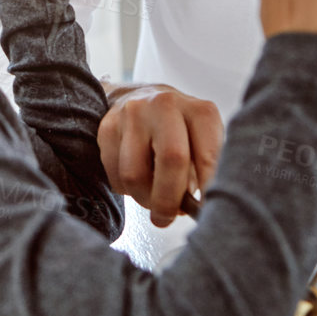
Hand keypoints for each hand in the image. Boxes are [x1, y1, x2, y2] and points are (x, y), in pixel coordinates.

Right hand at [97, 83, 223, 226]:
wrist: (141, 98)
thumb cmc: (180, 131)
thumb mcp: (203, 143)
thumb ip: (206, 173)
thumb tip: (200, 210)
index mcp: (200, 112)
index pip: (208, 157)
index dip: (207, 191)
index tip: (205, 212)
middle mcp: (166, 105)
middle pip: (171, 160)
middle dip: (168, 200)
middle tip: (166, 218)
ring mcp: (134, 113)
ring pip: (135, 174)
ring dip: (143, 198)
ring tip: (151, 199)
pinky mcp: (108, 126)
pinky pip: (115, 174)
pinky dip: (125, 188)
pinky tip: (136, 179)